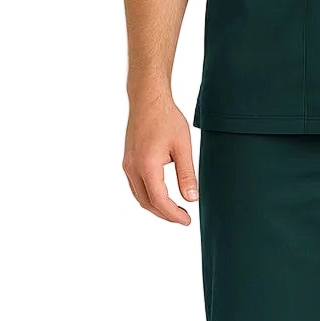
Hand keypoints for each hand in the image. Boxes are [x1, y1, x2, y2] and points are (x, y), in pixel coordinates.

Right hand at [122, 90, 198, 224]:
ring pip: (140, 196)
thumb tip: (191, 198)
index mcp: (147, 166)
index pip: (160, 201)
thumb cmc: (166, 118)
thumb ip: (187, 175)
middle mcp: (133, 168)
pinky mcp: (128, 160)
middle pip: (147, 203)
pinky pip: (136, 186)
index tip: (187, 220)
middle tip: (183, 218)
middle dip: (165, 214)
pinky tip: (162, 195)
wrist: (148, 99)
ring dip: (156, 206)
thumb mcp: (183, 147)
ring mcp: (128, 165)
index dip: (173, 214)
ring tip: (175, 210)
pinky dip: (148, 196)